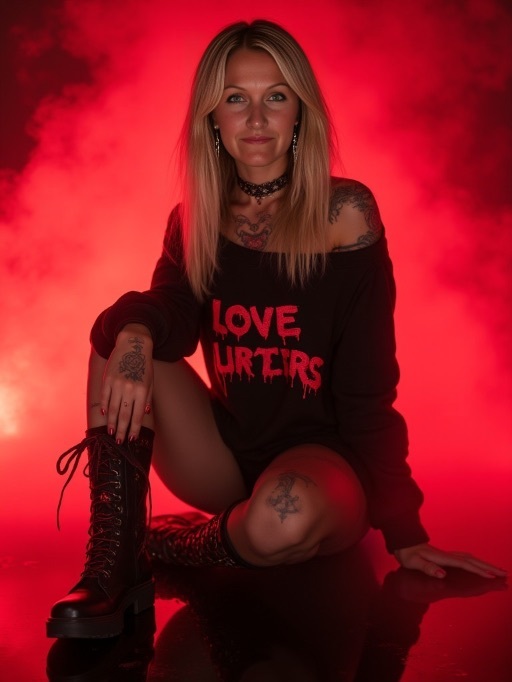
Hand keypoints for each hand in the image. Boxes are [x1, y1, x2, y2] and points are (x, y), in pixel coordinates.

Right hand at [101, 324, 153, 442]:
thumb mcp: (150, 381)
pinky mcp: (107, 379)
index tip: (132, 438)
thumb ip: (147, 398)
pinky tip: (104, 415)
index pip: (137, 415)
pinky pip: (104, 396)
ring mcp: (117, 384)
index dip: (134, 428)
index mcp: (141, 391)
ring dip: (111, 422)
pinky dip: (103, 406)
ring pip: (112, 408)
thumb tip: (144, 414)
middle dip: (121, 430)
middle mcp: (129, 389)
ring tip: (110, 433)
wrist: (133, 344)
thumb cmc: (144, 365)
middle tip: (119, 442)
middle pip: (123, 414)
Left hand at [394, 543, 507, 579]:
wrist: (403, 542)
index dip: (478, 571)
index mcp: (442, 558)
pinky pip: (466, 559)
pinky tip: (480, 566)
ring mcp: (448, 555)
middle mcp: (448, 555)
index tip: (492, 576)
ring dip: (485, 564)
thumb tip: (443, 574)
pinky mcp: (446, 556)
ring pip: (471, 559)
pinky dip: (476, 563)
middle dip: (489, 567)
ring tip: (498, 571)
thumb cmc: (407, 554)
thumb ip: (428, 568)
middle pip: (472, 560)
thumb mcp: (413, 562)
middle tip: (505, 574)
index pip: (464, 565)